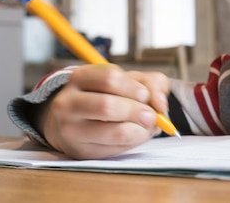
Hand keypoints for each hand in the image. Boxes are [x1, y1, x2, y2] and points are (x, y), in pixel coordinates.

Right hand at [35, 64, 170, 158]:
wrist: (74, 119)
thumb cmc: (106, 95)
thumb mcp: (127, 80)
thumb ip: (151, 83)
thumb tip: (160, 103)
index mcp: (80, 77)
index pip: (110, 78)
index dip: (134, 88)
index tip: (146, 95)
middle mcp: (68, 102)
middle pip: (108, 106)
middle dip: (138, 112)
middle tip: (151, 116)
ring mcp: (70, 129)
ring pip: (114, 132)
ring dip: (140, 131)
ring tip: (146, 127)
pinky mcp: (80, 151)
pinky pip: (114, 150)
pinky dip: (132, 143)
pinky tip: (134, 136)